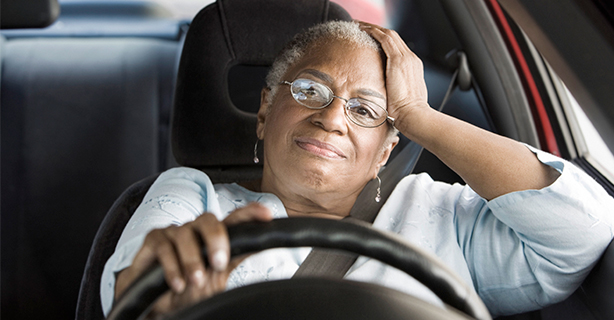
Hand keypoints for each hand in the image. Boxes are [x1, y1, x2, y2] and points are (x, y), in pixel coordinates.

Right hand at [114, 203, 272, 315]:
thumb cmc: (188, 287)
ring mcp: (174, 232)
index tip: (267, 214)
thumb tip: (256, 246)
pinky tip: (177, 283)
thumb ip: (234, 258)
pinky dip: (171, 266)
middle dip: (216, 239)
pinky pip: (163, 246)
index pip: (234, 219)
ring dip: (191, 259)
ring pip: (185, 234)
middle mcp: (195, 230)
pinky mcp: (153, 239)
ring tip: (194, 281)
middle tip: (219, 263)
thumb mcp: (216, 277)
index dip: (251, 213)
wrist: (158, 304)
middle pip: (208, 219)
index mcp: (214, 237)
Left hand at [358, 21, 429, 135]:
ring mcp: (406, 58)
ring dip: (372, 28)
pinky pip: (384, 38)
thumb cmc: (406, 113)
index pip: (397, 47)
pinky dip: (373, 32)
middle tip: (361, 27)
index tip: (370, 39)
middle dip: (376, 31)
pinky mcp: (398, 60)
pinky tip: (362, 29)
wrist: (413, 115)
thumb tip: (382, 95)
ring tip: (358, 25)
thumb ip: (393, 91)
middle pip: (393, 37)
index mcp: (412, 68)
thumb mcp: (400, 98)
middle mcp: (411, 59)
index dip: (383, 41)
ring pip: (388, 34)